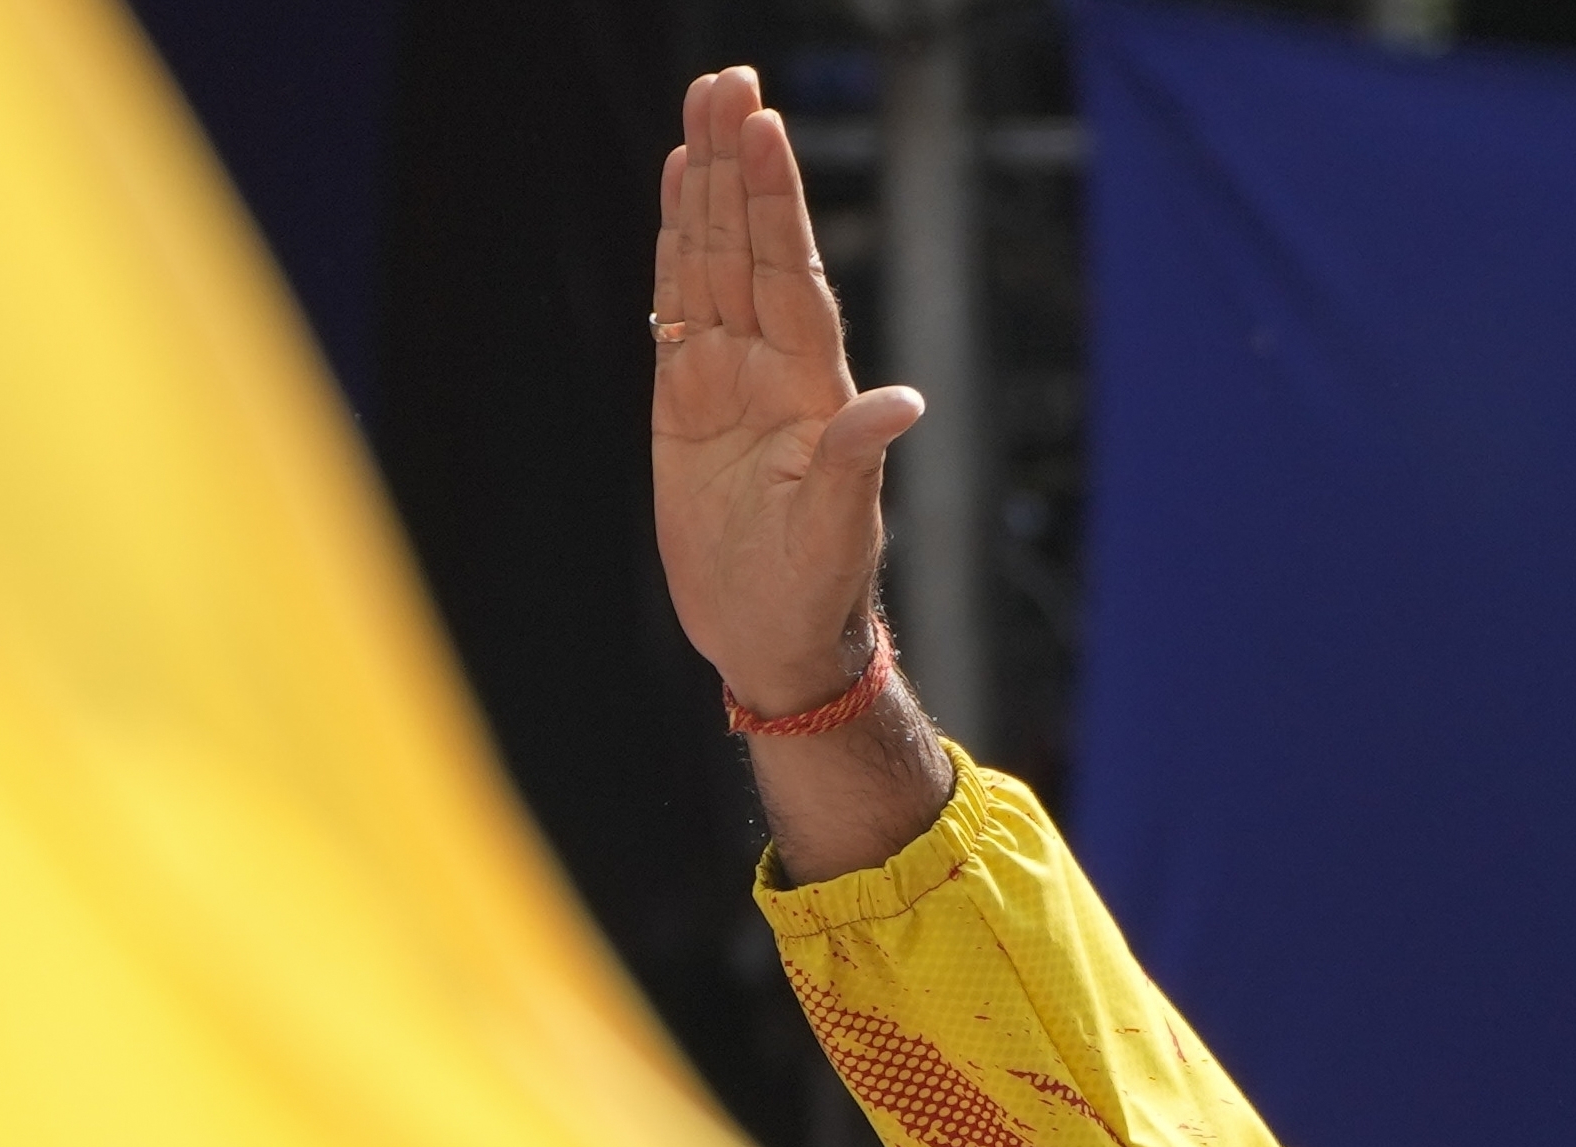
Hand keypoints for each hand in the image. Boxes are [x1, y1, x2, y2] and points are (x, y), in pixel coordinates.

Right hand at [652, 68, 923, 716]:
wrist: (775, 639)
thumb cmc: (813, 592)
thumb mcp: (836, 531)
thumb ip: (855, 463)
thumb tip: (900, 405)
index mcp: (811, 387)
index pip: (789, 272)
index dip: (774, 201)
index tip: (762, 127)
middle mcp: (771, 367)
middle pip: (749, 245)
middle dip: (737, 164)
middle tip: (727, 80)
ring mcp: (727, 380)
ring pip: (712, 262)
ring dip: (705, 187)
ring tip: (699, 109)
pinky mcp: (685, 403)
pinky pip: (678, 310)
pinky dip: (675, 248)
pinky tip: (675, 193)